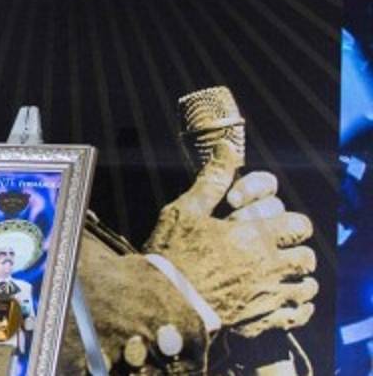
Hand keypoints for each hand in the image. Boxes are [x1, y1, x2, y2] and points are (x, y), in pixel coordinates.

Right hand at [145, 170, 315, 335]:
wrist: (163, 302)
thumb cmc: (172, 253)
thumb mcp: (186, 210)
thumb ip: (212, 180)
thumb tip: (226, 147)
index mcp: (256, 236)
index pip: (298, 224)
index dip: (286, 221)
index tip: (266, 225)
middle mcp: (271, 267)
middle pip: (305, 256)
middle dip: (293, 251)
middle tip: (272, 251)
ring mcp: (269, 297)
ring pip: (305, 287)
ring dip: (296, 279)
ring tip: (276, 277)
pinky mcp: (263, 321)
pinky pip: (296, 316)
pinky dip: (295, 309)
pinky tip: (279, 303)